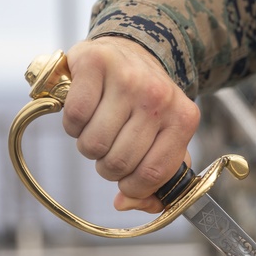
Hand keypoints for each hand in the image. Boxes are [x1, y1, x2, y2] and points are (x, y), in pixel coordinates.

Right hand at [63, 36, 199, 212]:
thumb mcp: (163, 137)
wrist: (129, 52)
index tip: (125, 182)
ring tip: (97, 128)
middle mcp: (158, 95)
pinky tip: (84, 112)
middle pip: (120, 162)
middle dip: (108, 166)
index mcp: (183, 117)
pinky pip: (74, 118)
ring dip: (88, 146)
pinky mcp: (95, 64)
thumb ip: (155, 179)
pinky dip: (72, 125)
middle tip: (110, 148)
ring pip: (93, 144)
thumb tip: (126, 204)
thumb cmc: (144, 103)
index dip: (133, 187)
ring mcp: (127, 77)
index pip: (153, 173)